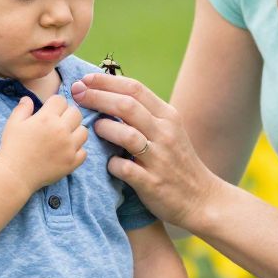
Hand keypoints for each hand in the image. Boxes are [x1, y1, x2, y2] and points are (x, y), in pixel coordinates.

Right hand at [0, 94, 88, 192]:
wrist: (15, 175)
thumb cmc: (12, 148)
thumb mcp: (13, 123)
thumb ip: (23, 108)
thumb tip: (29, 98)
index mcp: (47, 118)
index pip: (61, 100)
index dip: (54, 103)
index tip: (49, 110)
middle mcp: (61, 130)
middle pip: (76, 112)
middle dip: (67, 114)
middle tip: (58, 122)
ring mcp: (69, 147)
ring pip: (84, 131)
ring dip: (75, 131)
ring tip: (64, 136)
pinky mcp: (72, 162)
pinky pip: (84, 151)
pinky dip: (77, 150)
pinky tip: (66, 151)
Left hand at [69, 72, 224, 230]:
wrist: (201, 199)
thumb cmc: (177, 162)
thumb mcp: (168, 131)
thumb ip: (144, 115)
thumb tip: (108, 96)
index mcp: (168, 116)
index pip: (135, 89)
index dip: (106, 81)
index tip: (85, 79)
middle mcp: (165, 133)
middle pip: (127, 106)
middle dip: (97, 96)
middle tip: (76, 93)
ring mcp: (159, 158)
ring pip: (126, 135)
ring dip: (104, 128)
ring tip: (92, 128)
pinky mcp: (152, 183)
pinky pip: (125, 169)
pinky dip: (112, 164)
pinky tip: (107, 163)